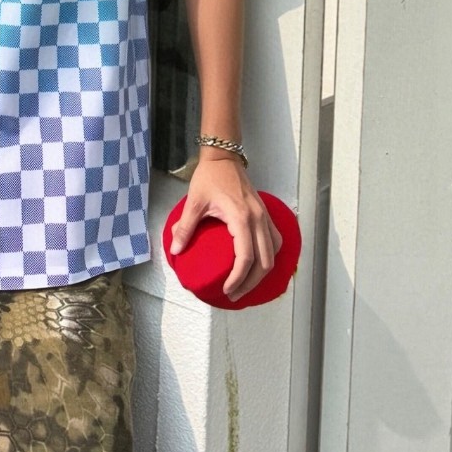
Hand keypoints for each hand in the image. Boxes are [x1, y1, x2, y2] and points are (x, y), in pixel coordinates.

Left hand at [168, 154, 281, 302]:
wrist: (223, 157)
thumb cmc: (209, 177)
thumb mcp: (194, 202)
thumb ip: (185, 227)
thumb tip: (176, 249)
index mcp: (241, 218)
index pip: (246, 258)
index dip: (238, 279)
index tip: (226, 290)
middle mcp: (258, 220)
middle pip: (264, 262)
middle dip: (251, 283)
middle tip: (234, 294)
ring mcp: (264, 216)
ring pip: (274, 253)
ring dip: (262, 272)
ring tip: (246, 283)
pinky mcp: (265, 214)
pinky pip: (275, 241)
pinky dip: (269, 256)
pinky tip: (258, 263)